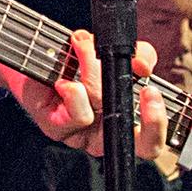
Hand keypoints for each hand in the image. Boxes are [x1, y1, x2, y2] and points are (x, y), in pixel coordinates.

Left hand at [0, 28, 165, 155]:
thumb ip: (139, 56)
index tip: (152, 91)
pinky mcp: (56, 128)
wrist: (32, 55)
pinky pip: (77, 115)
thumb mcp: (114, 53)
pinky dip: (73, 91)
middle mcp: (104, 133)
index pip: (151, 142)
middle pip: (140, 145)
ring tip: (82, 46)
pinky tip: (63, 80)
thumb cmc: (75, 57)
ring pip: (103, 107)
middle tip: (145, 88)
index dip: (159, 124)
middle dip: (147, 116)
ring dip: (93, 67)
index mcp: (123, 121)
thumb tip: (144, 64)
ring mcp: (80, 134)